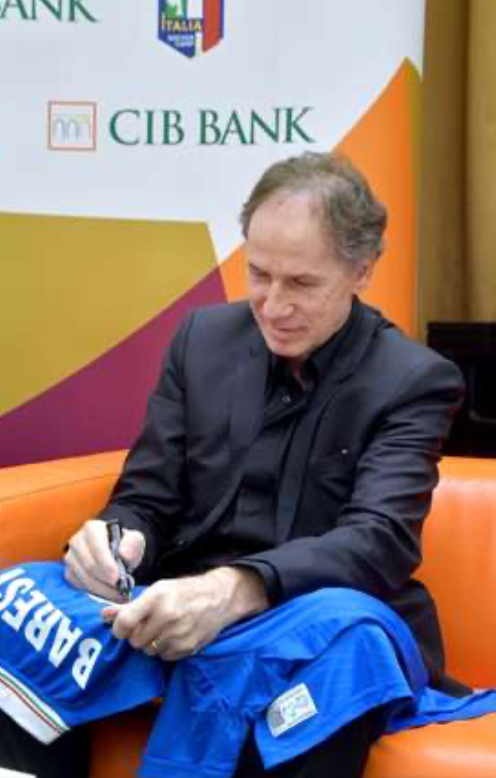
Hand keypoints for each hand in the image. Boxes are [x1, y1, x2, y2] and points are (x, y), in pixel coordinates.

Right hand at [64, 519, 144, 600]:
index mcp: (92, 528)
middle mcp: (77, 541)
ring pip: (83, 578)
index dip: (106, 564)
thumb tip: (124, 554)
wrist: (114, 552)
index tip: (118, 578)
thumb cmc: (124, 545)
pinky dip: (95, 593)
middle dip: (106, 581)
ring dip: (102, 590)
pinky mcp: (69, 572)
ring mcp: (70, 557)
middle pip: (89, 565)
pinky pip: (79, 586)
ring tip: (119, 595)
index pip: (97, 547)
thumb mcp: (134, 540)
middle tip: (122, 591)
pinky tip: (109, 595)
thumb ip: (132, 544)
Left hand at [102, 567, 268, 660]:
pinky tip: (174, 636)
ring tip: (163, 630)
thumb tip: (104, 615)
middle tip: (148, 625)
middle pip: (134, 640)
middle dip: (137, 635)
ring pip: (148, 651)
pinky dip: (165, 650)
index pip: (124, 622)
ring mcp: (178, 634)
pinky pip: (163, 657)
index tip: (123, 627)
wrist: (219, 597)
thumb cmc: (183, 591)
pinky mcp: (187, 648)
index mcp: (157, 597)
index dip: (119, 629)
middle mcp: (167, 616)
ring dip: (151, 643)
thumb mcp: (158, 590)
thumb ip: (130, 606)